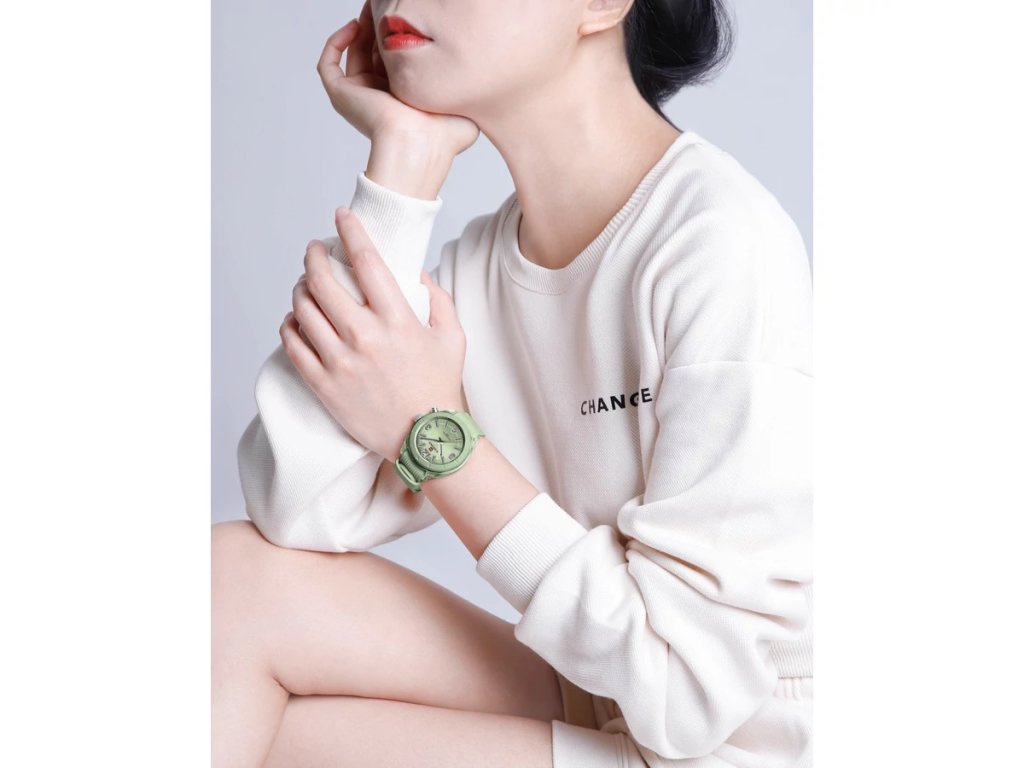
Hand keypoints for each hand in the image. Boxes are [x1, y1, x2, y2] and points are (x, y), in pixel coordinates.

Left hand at [280, 207, 467, 462]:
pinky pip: (293, 343)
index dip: (351, 231)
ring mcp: (340, 362)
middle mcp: (364, 337)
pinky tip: (297, 319)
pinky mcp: (323, 384)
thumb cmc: (439, 387)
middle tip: (316, 250)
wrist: (425, 438)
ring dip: (300, 288)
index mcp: (397, 320)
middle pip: (322, 280)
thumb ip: (438, 298)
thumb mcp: (453, 336)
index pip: (365, 261)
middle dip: (314, 256)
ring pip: (302, 309)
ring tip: (306, 285)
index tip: (343, 216)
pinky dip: (290, 324)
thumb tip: (415, 272)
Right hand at [317, 0, 478, 158]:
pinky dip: (335, 42)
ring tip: (371, 9)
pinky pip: (328, 64)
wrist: (420, 146)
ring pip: (352, 52)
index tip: (408, 20)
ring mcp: (359, 95)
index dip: (398, 38)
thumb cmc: (442, 137)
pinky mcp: (342, 95)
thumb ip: (462, 92)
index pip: (396, 60)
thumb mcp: (463, 110)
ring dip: (360, 27)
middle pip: (372, 50)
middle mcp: (379, 96)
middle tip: (385, 7)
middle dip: (377, 27)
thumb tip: (470, 77)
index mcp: (403, 98)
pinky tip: (353, 25)